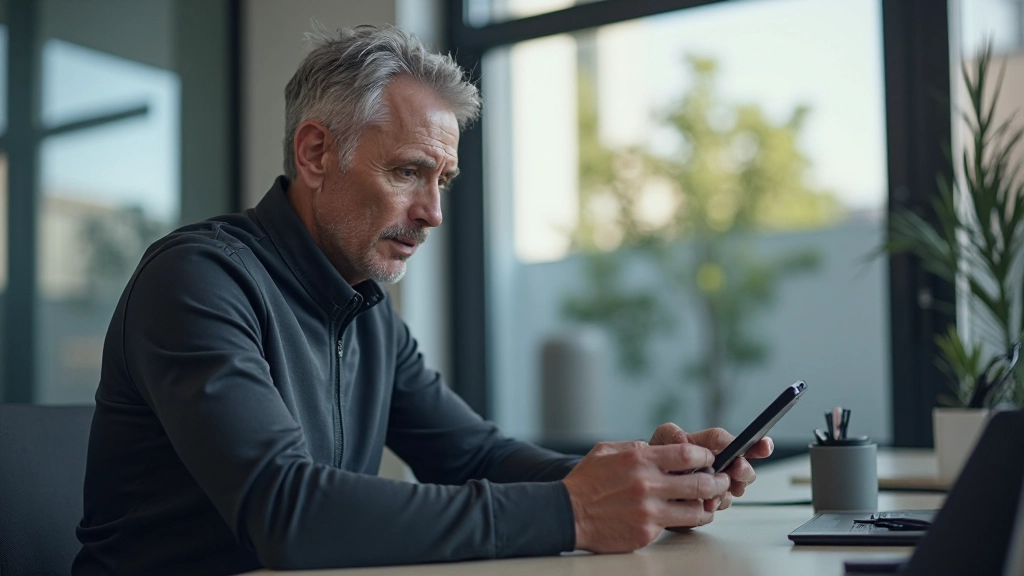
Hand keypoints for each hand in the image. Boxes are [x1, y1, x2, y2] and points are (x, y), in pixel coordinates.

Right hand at [562, 440, 729, 552]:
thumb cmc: (586, 482)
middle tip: (722, 480)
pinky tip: (688, 516)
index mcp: (639, 459)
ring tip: (709, 502)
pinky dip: (686, 520)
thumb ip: (635, 447)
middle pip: (700, 482)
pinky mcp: (647, 531)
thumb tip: (657, 448)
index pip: (687, 453)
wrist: (567, 514)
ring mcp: (649, 510)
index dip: (706, 455)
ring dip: (707, 505)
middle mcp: (648, 484)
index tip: (710, 458)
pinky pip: (678, 526)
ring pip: (696, 509)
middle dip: (717, 481)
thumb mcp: (607, 451)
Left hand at [649, 423, 772, 511]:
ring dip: (728, 490)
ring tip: (715, 492)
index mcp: (705, 445)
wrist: (648, 483)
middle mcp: (717, 464)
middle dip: (744, 469)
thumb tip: (683, 440)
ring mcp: (715, 484)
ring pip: (735, 487)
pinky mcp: (710, 502)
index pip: (728, 441)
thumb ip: (671, 434)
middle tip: (738, 471)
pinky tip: (709, 504)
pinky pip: (721, 503)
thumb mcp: (660, 440)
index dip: (750, 442)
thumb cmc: (656, 457)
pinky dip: (717, 504)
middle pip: (741, 465)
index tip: (763, 445)